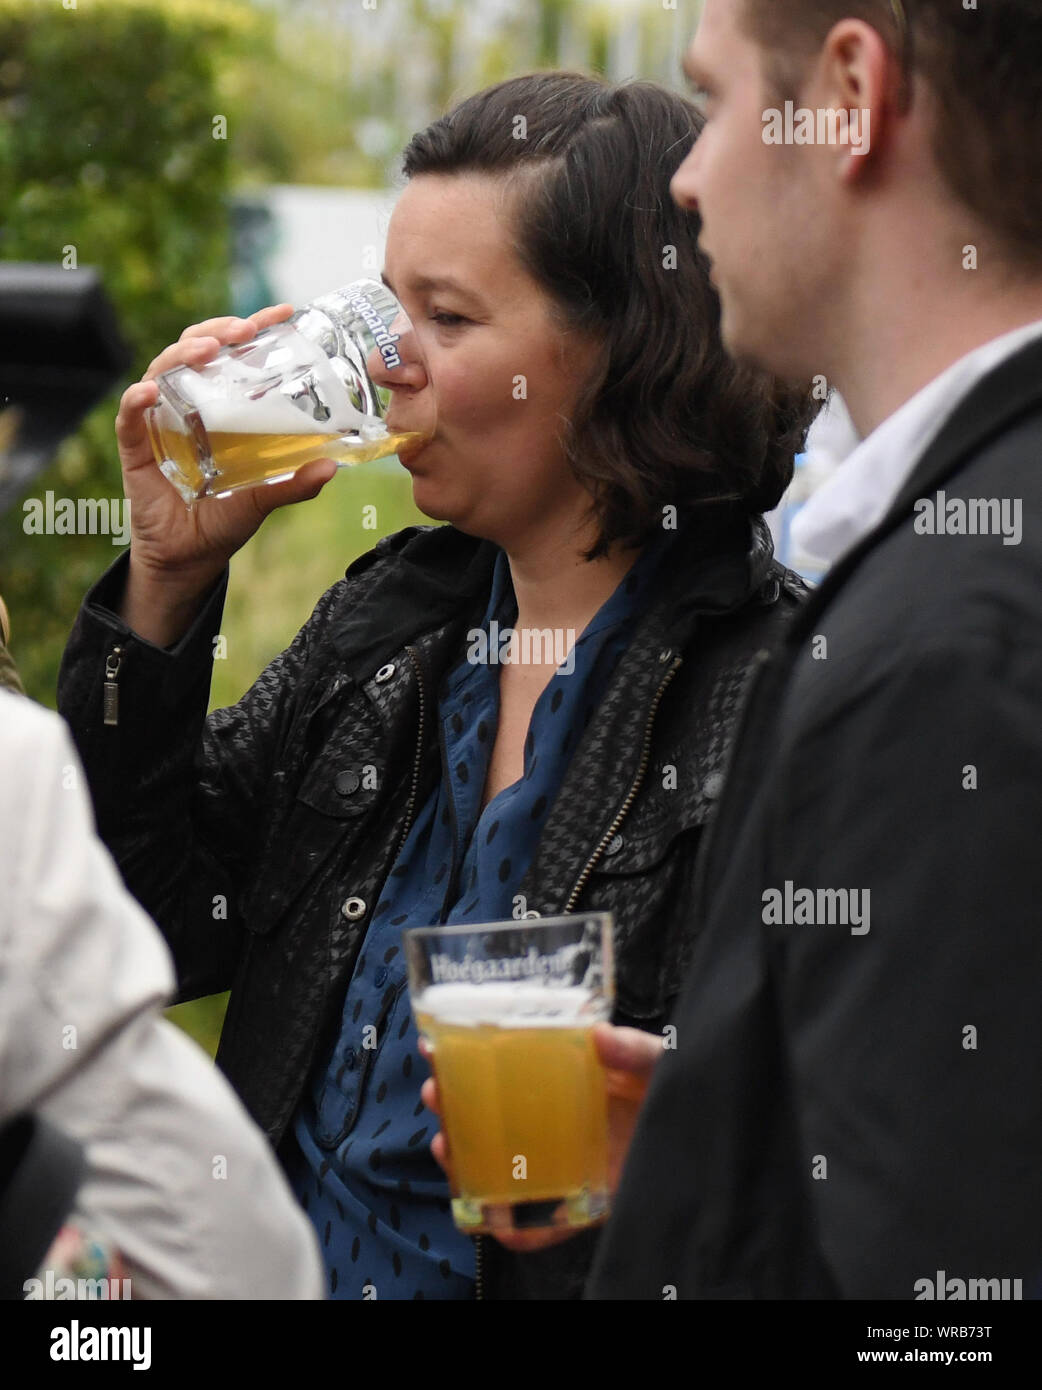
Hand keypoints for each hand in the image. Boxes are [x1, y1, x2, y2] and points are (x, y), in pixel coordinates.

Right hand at [117, 304, 337, 591]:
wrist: (189, 558)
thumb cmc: (223, 519)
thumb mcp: (264, 499)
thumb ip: (294, 484)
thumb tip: (332, 467)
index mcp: (219, 405)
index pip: (234, 354)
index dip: (253, 328)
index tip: (283, 312)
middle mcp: (187, 403)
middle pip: (195, 350)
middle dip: (217, 331)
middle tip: (243, 330)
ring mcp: (158, 421)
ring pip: (162, 370)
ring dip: (182, 355)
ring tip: (206, 352)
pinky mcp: (134, 447)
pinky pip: (129, 417)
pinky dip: (136, 400)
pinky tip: (148, 392)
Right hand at [418, 1021, 661, 1253]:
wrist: (720, 1134)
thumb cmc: (682, 1090)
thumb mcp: (659, 1060)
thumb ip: (636, 1049)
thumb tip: (599, 1035)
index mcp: (569, 1078)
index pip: (506, 1067)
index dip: (466, 1058)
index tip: (435, 1048)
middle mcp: (559, 1119)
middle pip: (491, 1116)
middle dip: (452, 1106)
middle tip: (435, 1092)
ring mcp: (569, 1162)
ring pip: (502, 1167)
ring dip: (466, 1160)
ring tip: (446, 1144)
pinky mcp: (589, 1204)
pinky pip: (544, 1226)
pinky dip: (517, 1230)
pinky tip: (493, 1220)